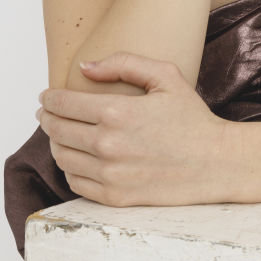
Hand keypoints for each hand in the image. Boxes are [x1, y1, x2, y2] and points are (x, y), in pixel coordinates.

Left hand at [36, 52, 233, 206]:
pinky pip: (75, 182)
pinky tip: (76, 157)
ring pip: (62, 157)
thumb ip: (123, 63)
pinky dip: (69, 168)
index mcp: (118, 112)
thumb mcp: (165, 75)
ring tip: (60, 133)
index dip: (49, 98)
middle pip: (57, 130)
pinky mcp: (114, 197)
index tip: (46, 96)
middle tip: (46, 112)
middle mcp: (108, 145)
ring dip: (55, 142)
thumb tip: (83, 68)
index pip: (64, 104)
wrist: (215, 162)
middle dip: (47, 117)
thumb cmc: (191, 117)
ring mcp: (110, 174)